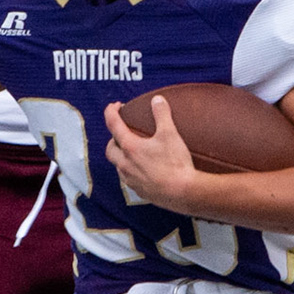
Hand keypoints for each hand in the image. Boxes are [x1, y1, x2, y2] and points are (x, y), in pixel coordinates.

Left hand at [104, 95, 199, 215]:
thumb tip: (157, 100)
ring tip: (134, 151)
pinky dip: (131, 170)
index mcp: (130, 148)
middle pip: (110, 149)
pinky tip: (143, 169)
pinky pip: (128, 179)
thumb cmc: (175, 164)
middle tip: (123, 132)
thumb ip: (162, 115)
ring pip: (118, 166)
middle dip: (113, 139)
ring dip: (121, 156)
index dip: (111, 112)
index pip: (113, 125)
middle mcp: (125, 165)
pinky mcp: (139, 191)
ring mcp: (130, 180)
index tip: (114, 106)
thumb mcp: (170, 134)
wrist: (183, 193)